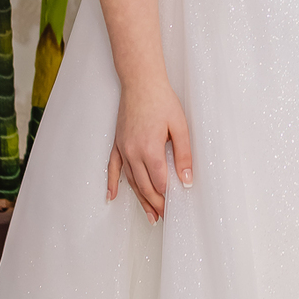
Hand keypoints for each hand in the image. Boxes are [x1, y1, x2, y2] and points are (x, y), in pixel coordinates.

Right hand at [108, 76, 192, 222]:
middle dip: (156, 204)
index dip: (168, 197)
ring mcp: (123, 149)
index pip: (159, 181)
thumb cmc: (161, 100)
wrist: (141, 82)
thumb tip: (187, 179)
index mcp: (150, 148)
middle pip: (144, 186)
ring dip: (140, 200)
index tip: (176, 207)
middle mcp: (133, 152)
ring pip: (131, 181)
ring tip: (150, 215)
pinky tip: (111, 197)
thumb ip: (184, 155)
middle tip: (165, 216)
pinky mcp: (118, 144)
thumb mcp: (180, 126)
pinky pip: (113, 168)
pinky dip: (112, 184)